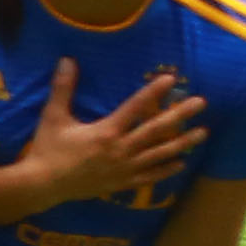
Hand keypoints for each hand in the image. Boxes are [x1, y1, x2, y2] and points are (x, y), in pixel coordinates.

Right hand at [17, 60, 207, 202]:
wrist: (42, 184)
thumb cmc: (47, 149)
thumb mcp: (53, 116)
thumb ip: (63, 89)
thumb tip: (67, 60)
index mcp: (106, 132)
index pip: (135, 107)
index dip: (153, 92)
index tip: (170, 78)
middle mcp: (121, 150)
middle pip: (156, 130)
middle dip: (180, 115)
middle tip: (200, 103)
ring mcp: (124, 168)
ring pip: (159, 154)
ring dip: (182, 143)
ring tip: (202, 133)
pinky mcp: (122, 182)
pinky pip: (149, 176)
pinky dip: (166, 170)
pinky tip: (181, 163)